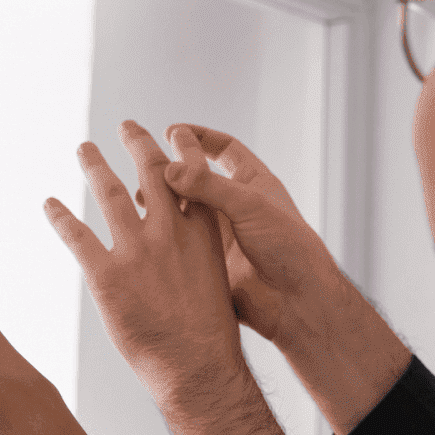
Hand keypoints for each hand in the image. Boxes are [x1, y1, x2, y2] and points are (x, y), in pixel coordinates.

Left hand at [46, 121, 285, 434]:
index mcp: (203, 233)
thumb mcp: (217, 280)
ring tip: (85, 148)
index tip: (173, 133)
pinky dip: (60, 217)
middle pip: (152, 172)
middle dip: (139, 143)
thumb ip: (198, 251)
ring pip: (111, 193)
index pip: (191, 179)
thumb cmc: (210, 334)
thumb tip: (183, 242)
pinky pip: (77, 236)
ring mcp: (137, 251)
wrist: (197, 369)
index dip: (181, 152)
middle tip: (128, 125)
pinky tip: (50, 204)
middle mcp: (170, 232)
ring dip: (95, 166)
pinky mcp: (107, 276)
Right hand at [161, 124, 410, 434]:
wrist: (295, 303)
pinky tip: (143, 228)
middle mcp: (235, 206)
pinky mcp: (209, 260)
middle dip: (171, 168)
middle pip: (197, 177)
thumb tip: (169, 168)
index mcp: (253, 184)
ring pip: (184, 210)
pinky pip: (181, 240)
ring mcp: (222, 234)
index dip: (199, 137)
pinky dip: (162, 232)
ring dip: (162, 201)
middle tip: (142, 161)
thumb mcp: (249, 207)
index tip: (171, 132)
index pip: (225, 149)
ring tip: (138, 196)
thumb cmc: (288, 248)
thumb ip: (209, 186)